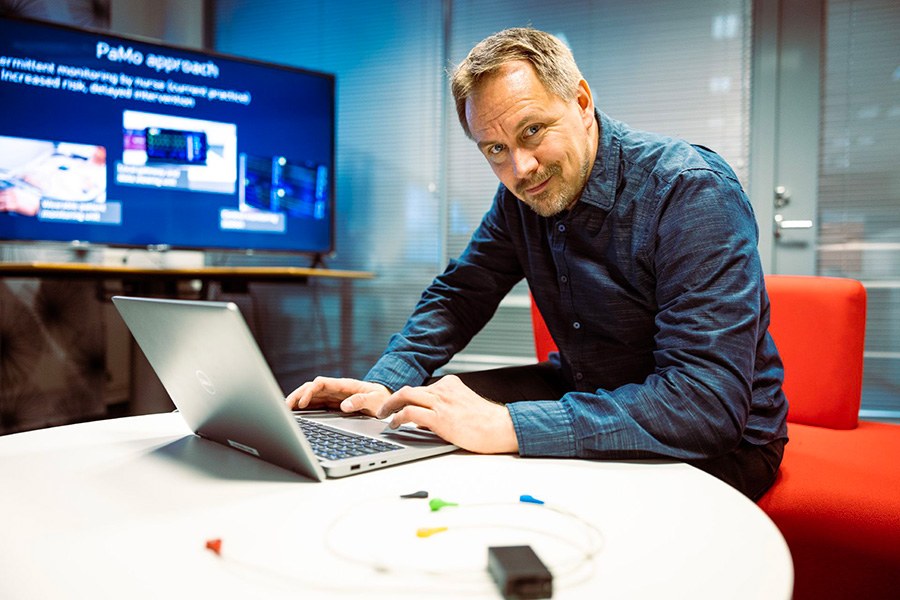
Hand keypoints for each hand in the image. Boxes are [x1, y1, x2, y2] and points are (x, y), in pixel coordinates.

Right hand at [285, 376, 390, 415]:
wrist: (386, 401)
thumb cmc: (381, 399)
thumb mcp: (375, 400)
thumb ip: (360, 401)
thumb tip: (344, 406)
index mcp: (344, 385)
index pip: (321, 383)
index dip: (309, 391)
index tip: (302, 403)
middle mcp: (335, 389)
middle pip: (310, 388)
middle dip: (296, 395)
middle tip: (285, 407)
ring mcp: (332, 396)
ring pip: (310, 395)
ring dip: (297, 401)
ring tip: (285, 411)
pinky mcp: (331, 404)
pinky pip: (314, 403)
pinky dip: (303, 407)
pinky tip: (295, 414)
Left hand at [376, 375, 518, 453]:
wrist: (501, 428)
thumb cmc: (486, 423)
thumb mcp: (463, 406)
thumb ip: (444, 408)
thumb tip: (423, 420)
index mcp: (450, 384)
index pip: (421, 389)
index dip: (406, 398)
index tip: (398, 405)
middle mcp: (444, 389)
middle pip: (409, 390)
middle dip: (392, 399)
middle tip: (383, 409)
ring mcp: (441, 402)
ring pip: (405, 396)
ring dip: (390, 406)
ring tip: (383, 416)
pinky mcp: (439, 417)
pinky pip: (410, 413)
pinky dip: (398, 417)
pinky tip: (394, 424)